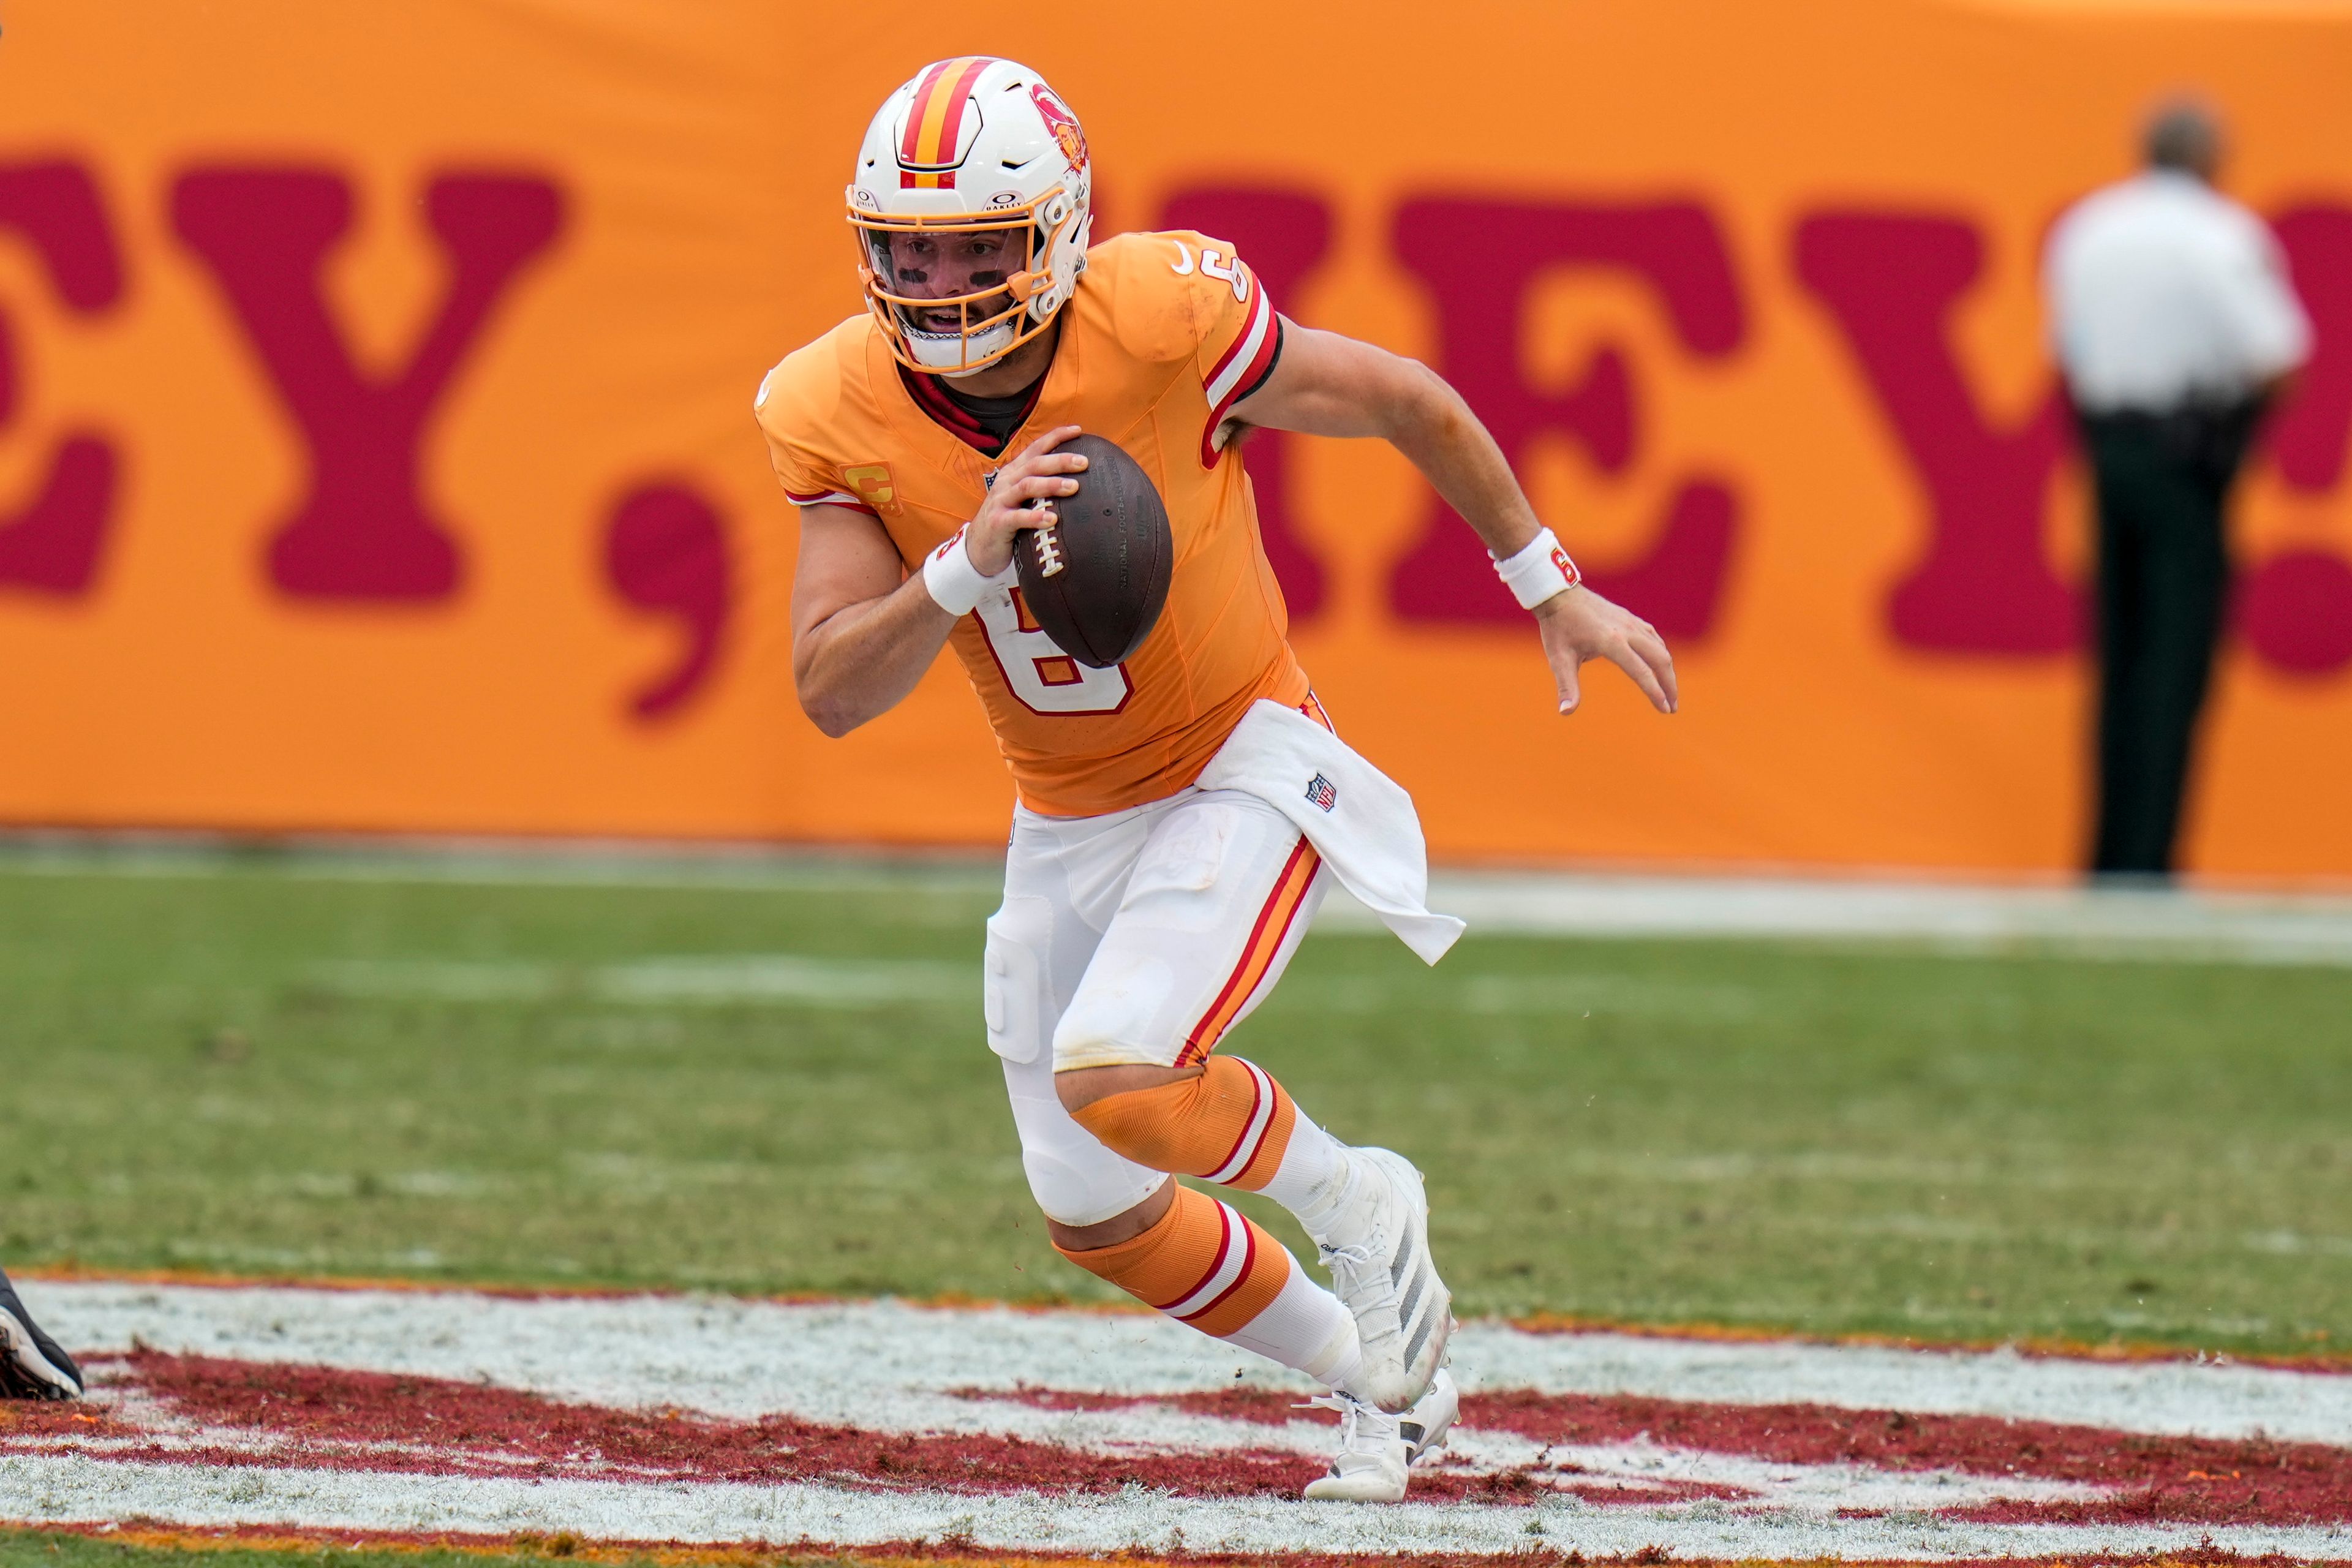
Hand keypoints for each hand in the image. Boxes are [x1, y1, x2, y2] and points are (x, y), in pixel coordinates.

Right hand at [963, 425, 1086, 575]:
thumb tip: (1079, 482)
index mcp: (1015, 472)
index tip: (1078, 431)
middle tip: (1084, 462)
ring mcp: (1001, 501)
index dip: (1056, 437)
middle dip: (1060, 461)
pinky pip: (1017, 517)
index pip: (1036, 448)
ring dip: (1051, 485)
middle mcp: (1008, 482)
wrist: (979, 547)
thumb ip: (1043, 488)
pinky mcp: (998, 522)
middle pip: (1035, 464)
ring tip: (1073, 487)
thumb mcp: (1023, 498)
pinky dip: (1035, 517)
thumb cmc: (1009, 520)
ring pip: (1027, 486)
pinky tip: (1052, 519)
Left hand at [1535, 585, 1677, 714]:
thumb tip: (1565, 712)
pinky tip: (1661, 666)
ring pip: (1660, 648)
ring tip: (1669, 693)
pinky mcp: (1630, 618)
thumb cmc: (1558, 628)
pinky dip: (1661, 654)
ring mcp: (1630, 622)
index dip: (1655, 692)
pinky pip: (1653, 638)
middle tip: (1672, 708)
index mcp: (1611, 642)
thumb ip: (1566, 687)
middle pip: (1660, 660)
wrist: (1559, 594)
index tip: (1665, 709)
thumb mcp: (1559, 659)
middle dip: (1669, 685)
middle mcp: (1626, 631)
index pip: (1641, 671)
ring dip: (1668, 671)